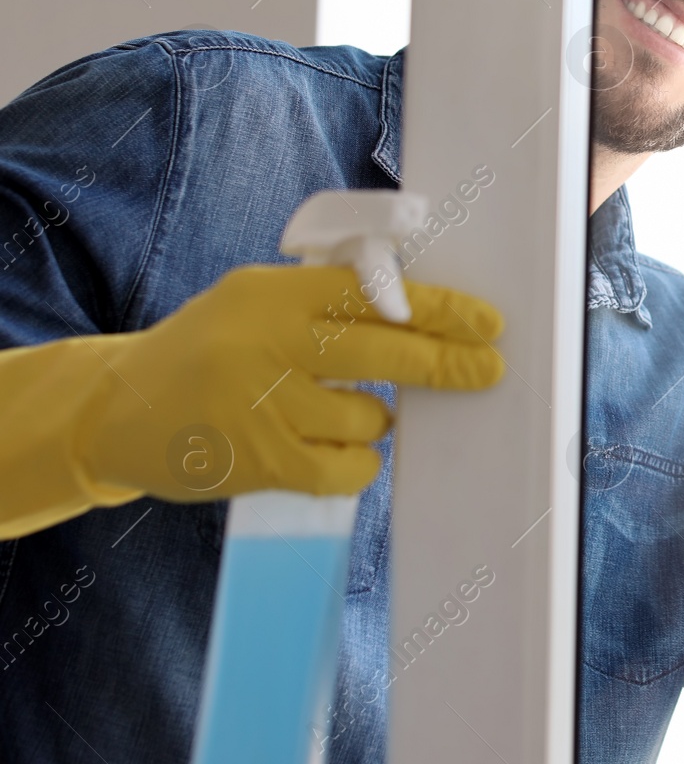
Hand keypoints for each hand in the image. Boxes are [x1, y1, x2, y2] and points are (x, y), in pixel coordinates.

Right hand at [55, 264, 504, 500]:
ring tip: (346, 413)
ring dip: (376, 422)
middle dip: (445, 363)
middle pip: (382, 352)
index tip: (486, 322)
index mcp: (271, 294)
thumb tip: (424, 317)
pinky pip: (343, 469)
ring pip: (366, 418)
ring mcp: (259, 404)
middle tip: (487, 369)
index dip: (436, 309)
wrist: (115, 410)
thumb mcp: (255, 303)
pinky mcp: (257, 461)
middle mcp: (264, 343)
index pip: (371, 293)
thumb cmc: (209, 351)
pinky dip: (357, 464)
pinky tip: (340, 452)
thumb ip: (326, 303)